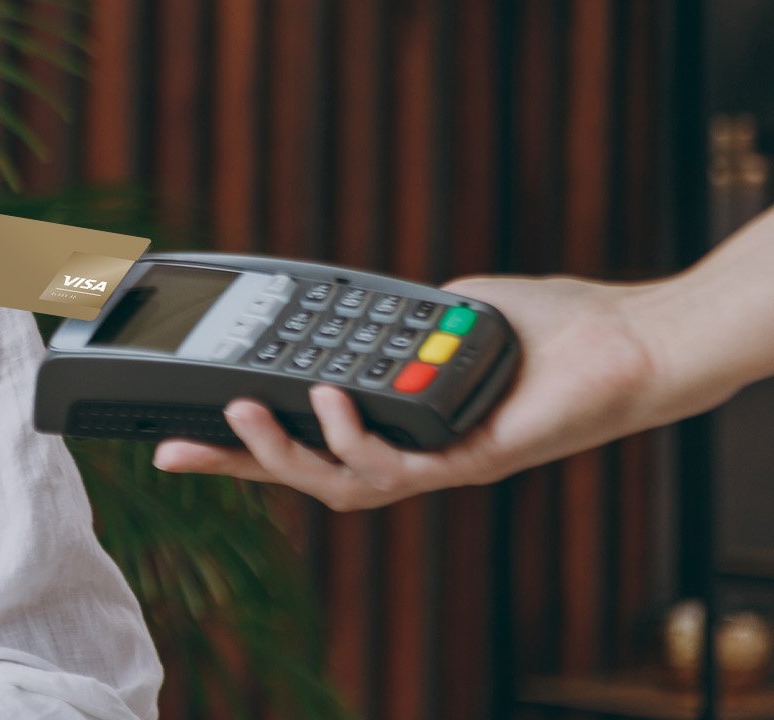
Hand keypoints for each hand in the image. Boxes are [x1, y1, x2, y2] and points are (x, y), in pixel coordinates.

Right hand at [152, 275, 665, 510]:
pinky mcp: (470, 461)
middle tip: (178, 447)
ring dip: (283, 454)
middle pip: (304, 476)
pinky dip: (353, 436)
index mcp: (396, 423)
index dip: (241, 445)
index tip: (179, 437)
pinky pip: (395, 465)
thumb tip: (349, 314)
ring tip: (245, 410)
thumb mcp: (441, 312)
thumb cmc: (547, 329)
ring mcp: (439, 464)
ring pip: (339, 484)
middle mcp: (412, 454)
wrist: (625, 343)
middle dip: (236, 464)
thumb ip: (392, 323)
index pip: (304, 439)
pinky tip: (330, 398)